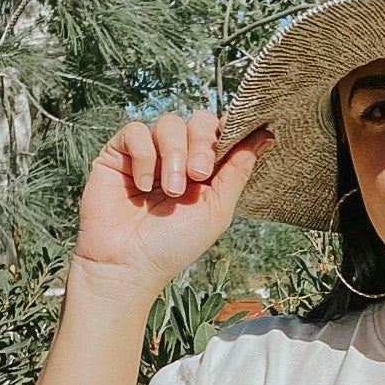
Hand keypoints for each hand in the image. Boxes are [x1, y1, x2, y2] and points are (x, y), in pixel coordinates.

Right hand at [72, 111, 273, 299]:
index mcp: (205, 170)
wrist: (130, 263)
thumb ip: (237, 172)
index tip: (239, 133)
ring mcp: (149, 153)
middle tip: (199, 175)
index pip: (221, 132)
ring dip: (174, 156)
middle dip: (203, 143)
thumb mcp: (216, 209)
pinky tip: (144, 186)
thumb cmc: (174, 245)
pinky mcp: (119, 153)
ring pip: (169, 123)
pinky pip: (136, 131)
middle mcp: (179, 157)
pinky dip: (144, 157)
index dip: (230, 127)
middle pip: (198, 120)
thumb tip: (264, 137)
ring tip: (172, 191)